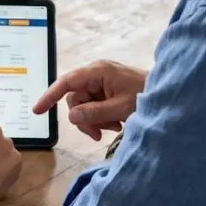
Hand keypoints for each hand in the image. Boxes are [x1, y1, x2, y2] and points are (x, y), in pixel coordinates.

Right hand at [32, 60, 146, 140]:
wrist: (167, 93)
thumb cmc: (145, 95)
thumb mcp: (120, 107)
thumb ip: (94, 113)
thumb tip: (72, 117)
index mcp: (97, 71)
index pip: (66, 83)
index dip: (50, 96)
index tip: (37, 111)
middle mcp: (96, 74)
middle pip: (75, 99)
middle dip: (84, 118)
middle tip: (98, 134)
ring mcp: (101, 81)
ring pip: (84, 105)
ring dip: (94, 120)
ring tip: (113, 127)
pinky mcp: (106, 89)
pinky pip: (94, 105)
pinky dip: (101, 117)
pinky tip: (115, 122)